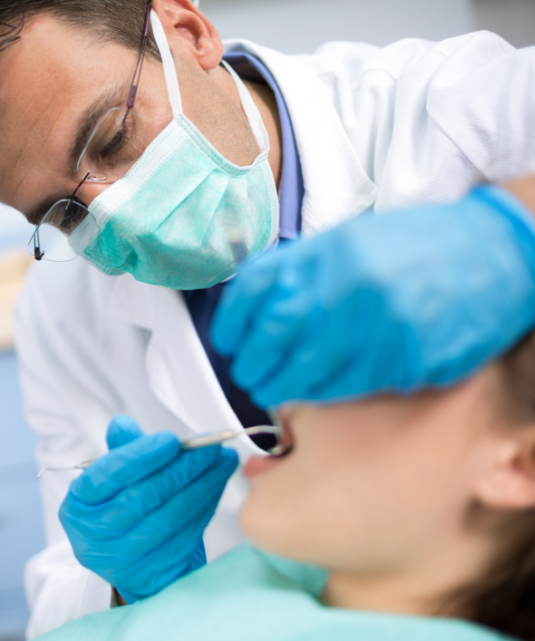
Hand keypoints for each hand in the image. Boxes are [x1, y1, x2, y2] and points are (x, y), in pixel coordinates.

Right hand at [59, 416, 237, 603]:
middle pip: (142, 497)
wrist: (137, 559)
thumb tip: (122, 425)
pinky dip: (206, 506)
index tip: (172, 440)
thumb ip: (124, 450)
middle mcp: (94, 536)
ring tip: (225, 460)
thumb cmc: (126, 504)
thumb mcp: (118, 477)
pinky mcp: (152, 574)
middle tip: (211, 446)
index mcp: (79, 504)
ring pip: (169, 517)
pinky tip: (218, 484)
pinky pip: (186, 534)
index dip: (140, 456)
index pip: (106, 477)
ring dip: (202, 485)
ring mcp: (122, 560)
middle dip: (182, 468)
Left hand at [212, 185, 534, 405]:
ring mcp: (378, 324)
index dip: (231, 324)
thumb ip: (304, 269)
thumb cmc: (419, 248)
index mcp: (328, 251)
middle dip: (253, 365)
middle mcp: (347, 286)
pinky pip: (350, 388)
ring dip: (283, 388)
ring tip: (275, 390)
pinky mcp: (406, 358)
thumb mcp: (351, 240)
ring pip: (308, 373)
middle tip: (250, 376)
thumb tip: (258, 305)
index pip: (255, 292)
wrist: (492, 255)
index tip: (228, 341)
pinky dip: (325, 394)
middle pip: (273, 339)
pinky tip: (318, 392)